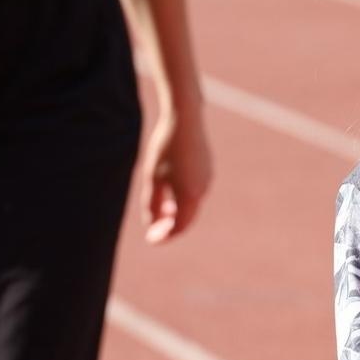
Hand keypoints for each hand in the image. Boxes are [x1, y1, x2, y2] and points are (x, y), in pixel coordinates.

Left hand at [140, 108, 211, 243]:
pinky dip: (183, 199)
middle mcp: (202, 191)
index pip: (178, 227)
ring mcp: (207, 180)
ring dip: (176, 212)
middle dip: (170, 226)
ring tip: (160, 211)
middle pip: (187, 219)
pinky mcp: (207, 170)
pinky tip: (171, 192)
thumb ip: (151, 204)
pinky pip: (195, 192)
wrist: (185, 119)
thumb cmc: (165, 148)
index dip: (164, 236)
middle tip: (154, 229)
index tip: (151, 240)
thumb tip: (152, 225)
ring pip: (191, 205)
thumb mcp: (152, 177)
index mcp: (189, 195)